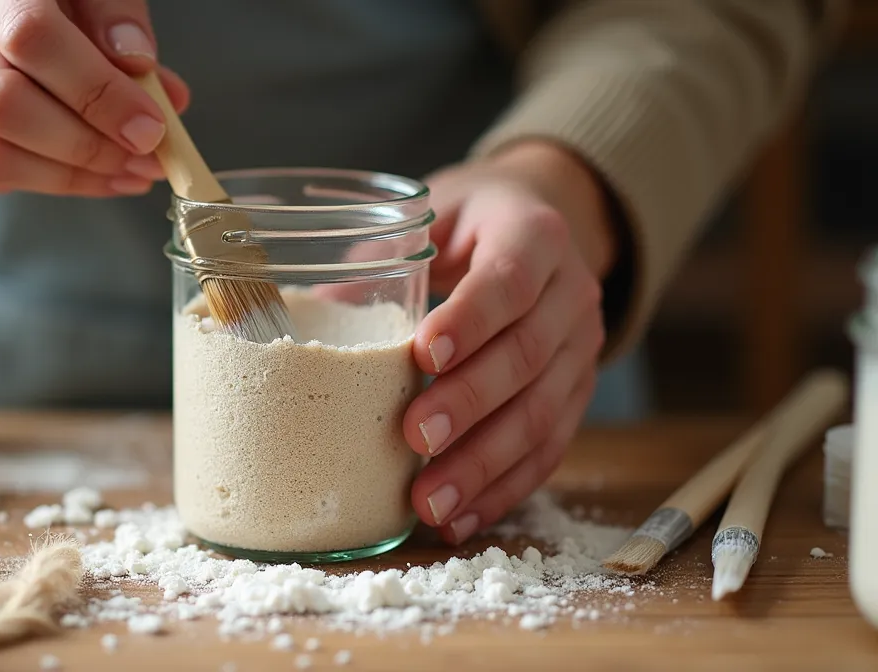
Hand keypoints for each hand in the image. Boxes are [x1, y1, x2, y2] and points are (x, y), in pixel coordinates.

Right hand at [0, 0, 189, 196]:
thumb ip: (118, 20)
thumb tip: (146, 75)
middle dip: (86, 143)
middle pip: (2, 103)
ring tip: (131, 172)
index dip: (95, 89)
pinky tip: (99, 175)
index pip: (29, 36)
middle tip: (145, 155)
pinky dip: (54, 183)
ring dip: (72, 175)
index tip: (150, 126)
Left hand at [404, 140, 616, 543]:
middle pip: (527, 355)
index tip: (423, 355)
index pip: (510, 280)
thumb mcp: (426, 219)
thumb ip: (380, 261)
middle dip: (469, 403)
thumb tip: (310, 314)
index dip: (471, 320)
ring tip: (429, 501)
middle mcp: (570, 294)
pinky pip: (547, 452)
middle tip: (413, 437)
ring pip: (541, 415)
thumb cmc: (466, 226)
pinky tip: (460, 519)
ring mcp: (581, 351)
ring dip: (484, 465)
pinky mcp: (577, 398)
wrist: (537, 233)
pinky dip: (502, 490)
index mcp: (533, 235)